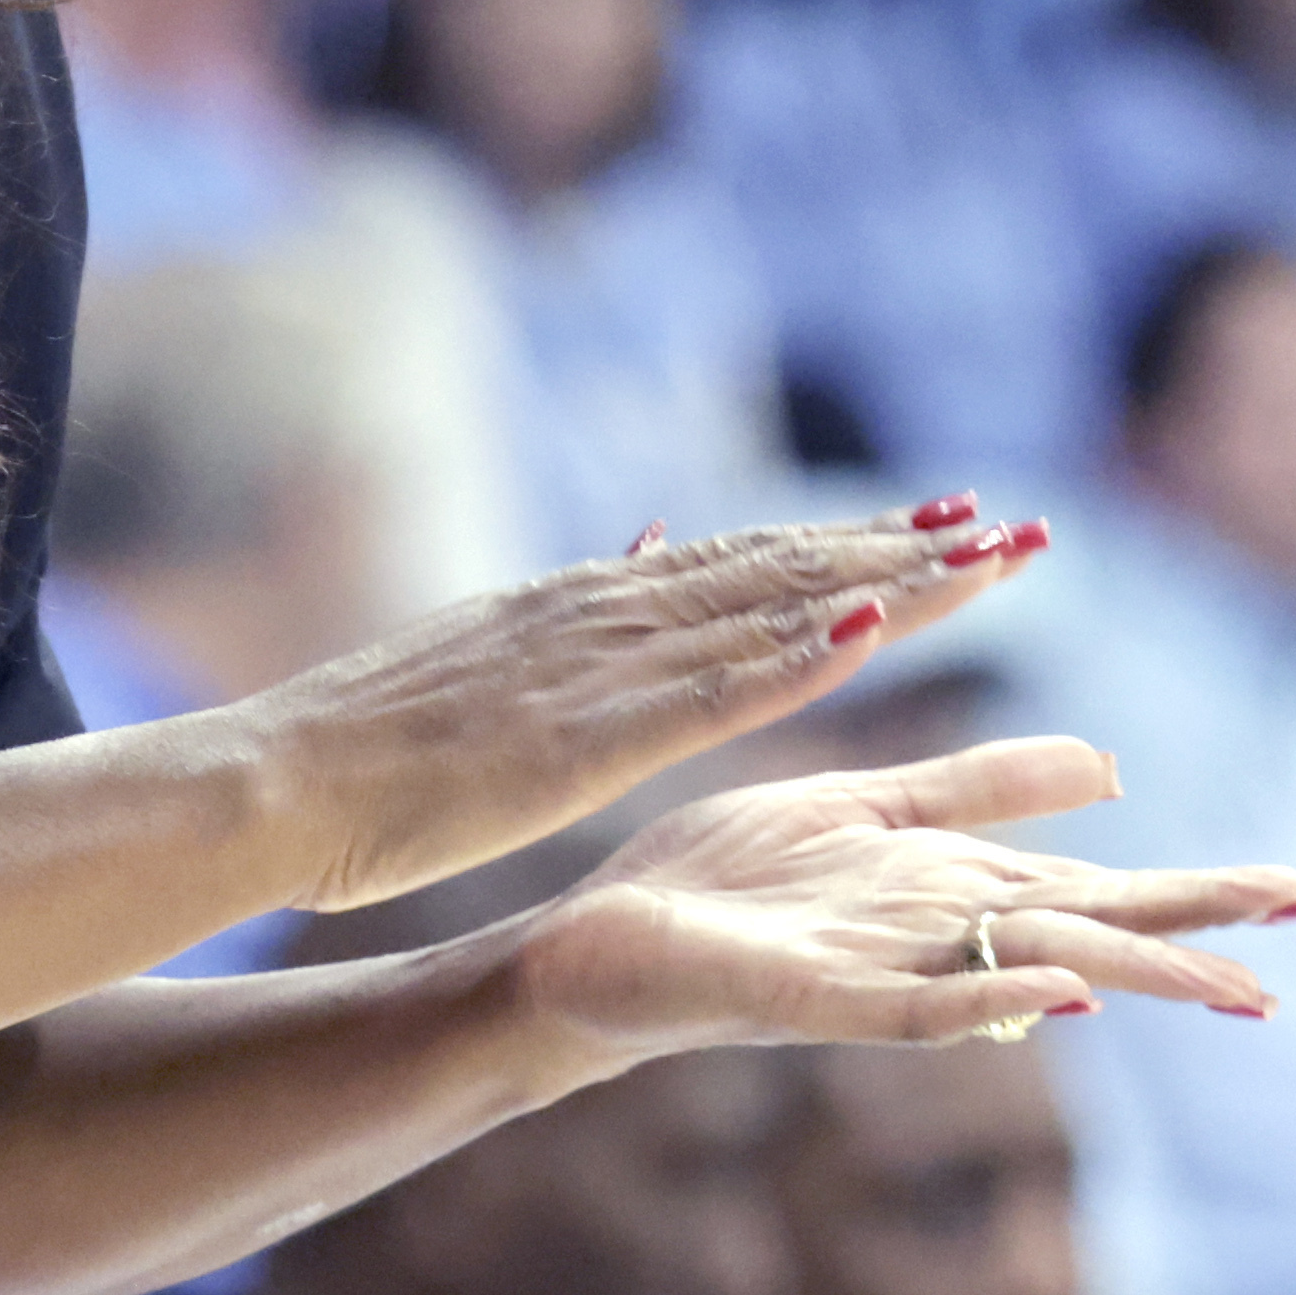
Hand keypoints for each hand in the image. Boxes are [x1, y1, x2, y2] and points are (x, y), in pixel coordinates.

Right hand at [238, 502, 1050, 912]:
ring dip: (888, 580)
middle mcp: (605, 610)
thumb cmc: (363, 745)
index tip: (950, 519)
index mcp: (582, 602)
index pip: (746, 559)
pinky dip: (796, 652)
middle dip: (909, 546)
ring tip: (989, 558)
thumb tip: (655, 541)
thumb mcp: (483, 658)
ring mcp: (597, 666)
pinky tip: (871, 628)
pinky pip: (712, 688)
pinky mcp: (584, 734)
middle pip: (786, 565)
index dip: (854, 538)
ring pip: (771, 607)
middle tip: (1019, 527)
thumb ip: (576, 608)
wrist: (276, 776)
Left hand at [507, 736, 1295, 1060]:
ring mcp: (885, 968)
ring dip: (1127, 972)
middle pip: (1090, 927)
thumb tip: (1111, 768)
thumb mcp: (872, 806)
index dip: (1197, 886)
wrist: (607, 931)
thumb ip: (982, 788)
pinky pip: (914, 1012)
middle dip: (1197, 932)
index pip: (1098, 882)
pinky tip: (1057, 999)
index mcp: (951, 883)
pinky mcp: (814, 997)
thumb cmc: (733, 877)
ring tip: (1233, 985)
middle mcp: (937, 932)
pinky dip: (987, 1005)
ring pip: (1027, 969)